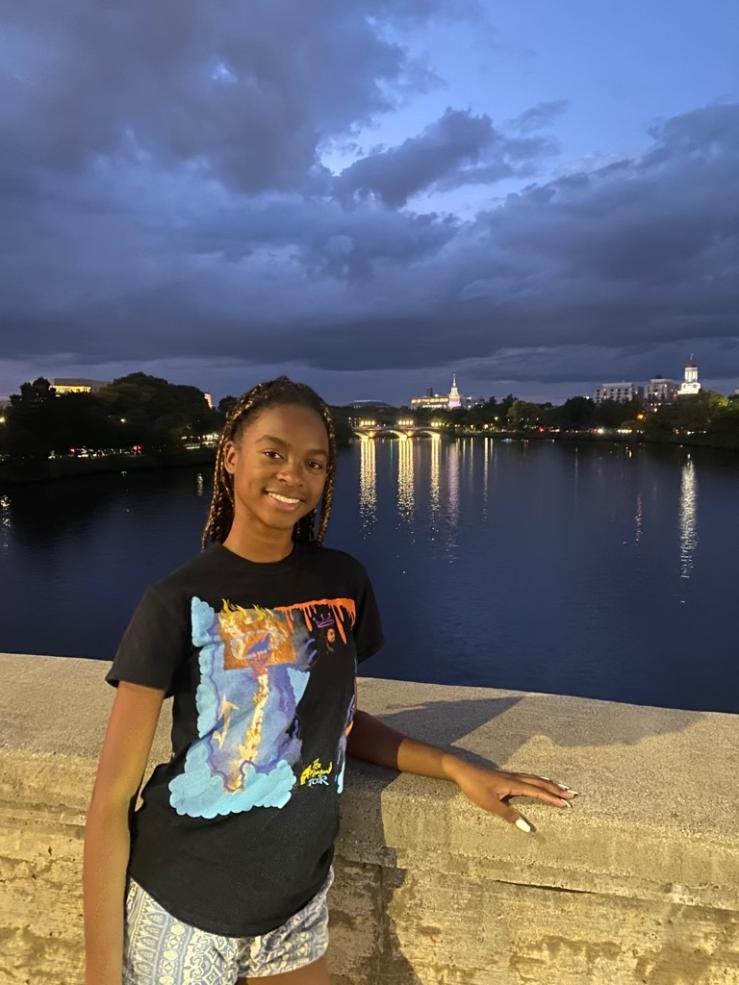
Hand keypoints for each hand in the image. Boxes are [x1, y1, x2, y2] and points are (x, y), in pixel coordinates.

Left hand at [448, 759, 577, 832]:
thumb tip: (528, 828)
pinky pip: (528, 777)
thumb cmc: (475, 788)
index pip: (538, 792)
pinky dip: (539, 780)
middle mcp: (516, 778)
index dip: (553, 798)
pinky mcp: (506, 776)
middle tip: (573, 794)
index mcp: (514, 784)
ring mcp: (511, 776)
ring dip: (549, 783)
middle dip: (557, 789)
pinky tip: (539, 781)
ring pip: (535, 778)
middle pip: (541, 783)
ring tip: (562, 787)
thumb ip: (510, 816)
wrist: (461, 771)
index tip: (567, 804)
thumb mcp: (491, 805)